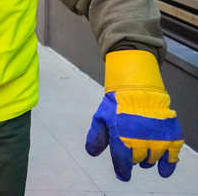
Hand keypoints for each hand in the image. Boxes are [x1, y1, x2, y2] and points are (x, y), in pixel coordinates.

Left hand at [85, 50, 183, 180]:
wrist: (138, 88)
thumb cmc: (117, 103)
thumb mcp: (101, 118)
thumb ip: (96, 137)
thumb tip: (92, 153)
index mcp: (122, 138)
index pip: (122, 162)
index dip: (122, 171)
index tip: (123, 175)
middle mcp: (140, 141)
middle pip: (137, 160)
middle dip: (133, 159)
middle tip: (131, 154)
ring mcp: (157, 139)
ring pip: (152, 159)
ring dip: (147, 160)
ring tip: (143, 155)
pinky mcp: (171, 135)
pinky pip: (172, 156)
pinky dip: (168, 165)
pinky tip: (164, 170)